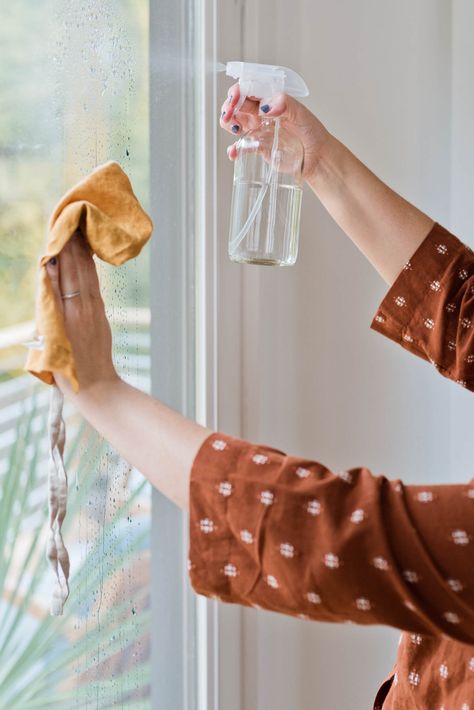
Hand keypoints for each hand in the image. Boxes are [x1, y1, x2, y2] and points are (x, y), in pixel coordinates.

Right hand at [46, 231, 119, 397]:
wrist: (94, 386)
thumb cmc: (66, 370)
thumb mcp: (48, 342)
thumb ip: (47, 311)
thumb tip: (48, 278)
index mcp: (61, 317)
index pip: (57, 277)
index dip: (56, 255)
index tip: (54, 235)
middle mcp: (77, 309)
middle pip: (72, 269)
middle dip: (69, 244)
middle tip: (68, 220)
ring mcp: (92, 310)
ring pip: (85, 273)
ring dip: (81, 250)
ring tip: (77, 229)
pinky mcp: (100, 313)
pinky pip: (93, 283)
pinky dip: (89, 266)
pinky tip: (87, 253)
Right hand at [220, 83, 330, 181]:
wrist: (316, 157)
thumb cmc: (312, 132)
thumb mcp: (301, 114)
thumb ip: (285, 104)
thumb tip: (266, 106)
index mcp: (270, 99)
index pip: (249, 89)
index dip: (239, 91)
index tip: (236, 97)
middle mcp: (261, 113)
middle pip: (237, 104)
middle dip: (229, 106)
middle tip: (230, 114)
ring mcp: (258, 129)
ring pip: (235, 122)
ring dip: (228, 123)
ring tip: (235, 129)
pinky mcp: (258, 147)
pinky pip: (241, 146)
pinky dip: (234, 149)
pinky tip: (234, 153)